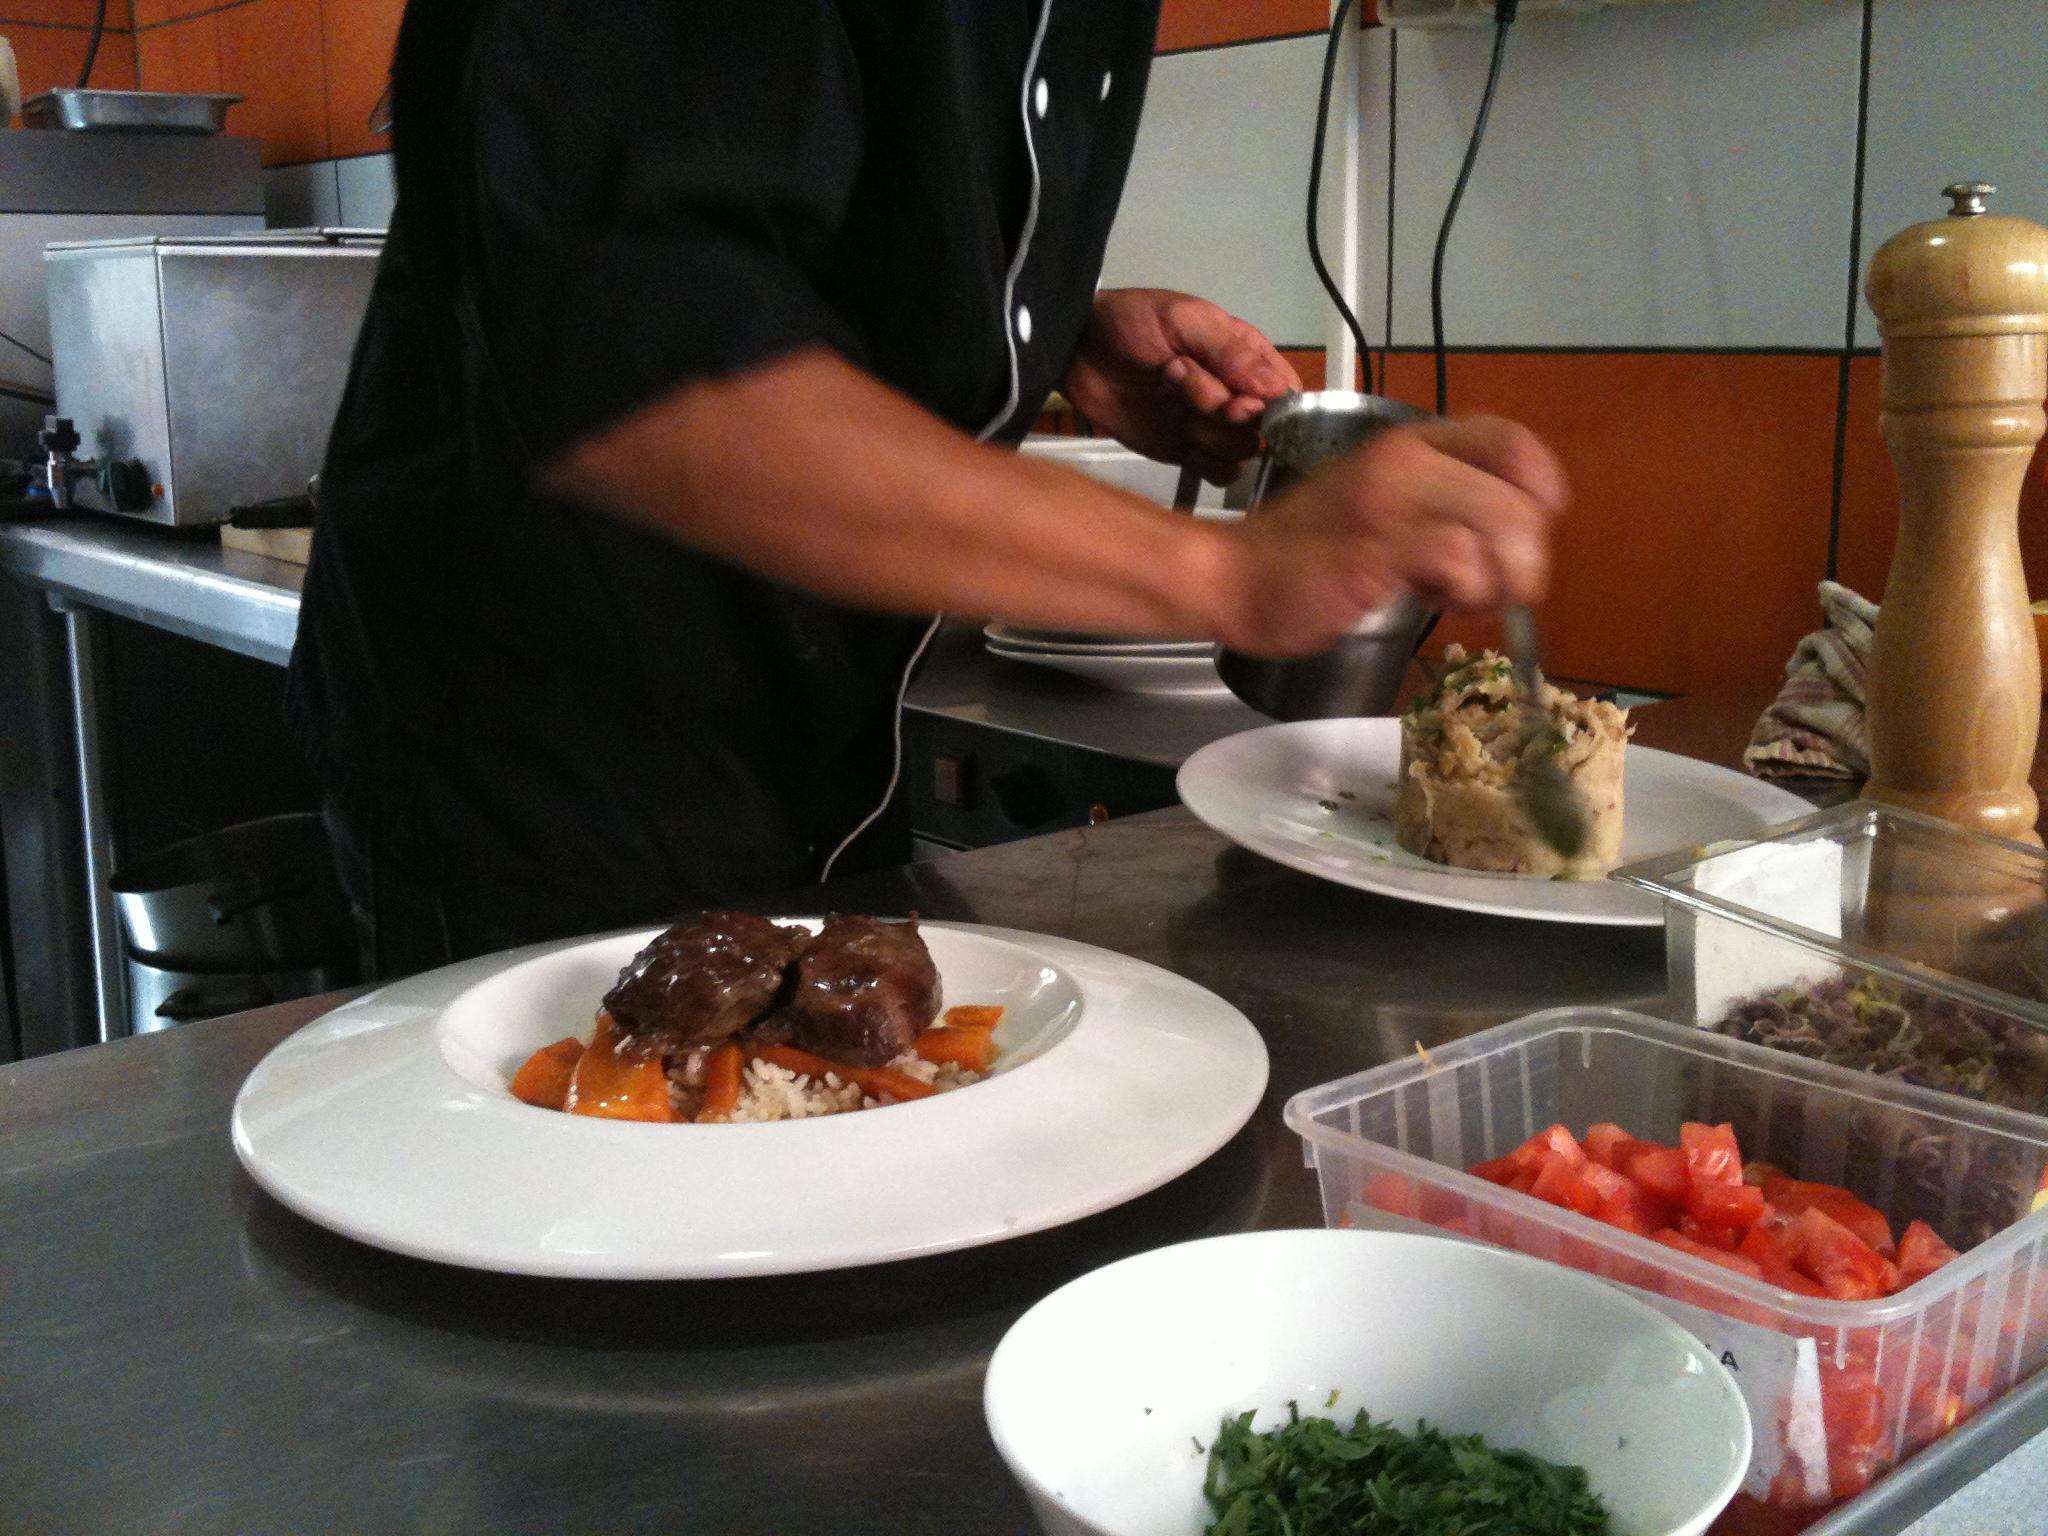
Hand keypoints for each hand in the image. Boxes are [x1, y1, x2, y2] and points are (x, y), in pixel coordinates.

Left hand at [1063, 288, 1300, 482]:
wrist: (1076, 350)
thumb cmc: (1131, 323)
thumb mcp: (1186, 319)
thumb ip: (1232, 352)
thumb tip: (1278, 390)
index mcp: (1245, 356)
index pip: (1285, 391)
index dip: (1271, 403)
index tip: (1240, 397)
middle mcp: (1235, 394)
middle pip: (1263, 427)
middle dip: (1226, 411)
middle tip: (1182, 380)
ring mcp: (1210, 426)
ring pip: (1241, 452)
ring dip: (1208, 431)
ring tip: (1170, 396)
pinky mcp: (1187, 452)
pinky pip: (1218, 473)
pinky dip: (1204, 460)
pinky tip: (1176, 432)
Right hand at [1214, 415, 1568, 655]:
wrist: (1231, 579)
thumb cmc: (1302, 558)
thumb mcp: (1379, 509)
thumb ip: (1437, 506)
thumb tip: (1507, 537)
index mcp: (1409, 445)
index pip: (1512, 442)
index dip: (1539, 489)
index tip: (1527, 532)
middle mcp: (1405, 460)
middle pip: (1522, 495)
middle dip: (1527, 556)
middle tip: (1494, 588)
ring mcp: (1392, 500)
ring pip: (1502, 526)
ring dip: (1497, 579)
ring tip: (1455, 595)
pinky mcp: (1379, 545)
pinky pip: (1461, 558)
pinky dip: (1462, 591)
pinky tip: (1427, 599)